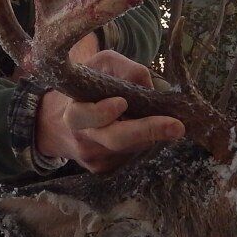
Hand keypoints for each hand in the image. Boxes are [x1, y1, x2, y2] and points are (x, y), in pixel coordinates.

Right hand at [34, 40, 185, 172]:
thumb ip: (123, 68)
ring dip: (150, 133)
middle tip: (176, 127)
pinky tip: (143, 131)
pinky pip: (132, 155)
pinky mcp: (105, 170)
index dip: (102, 112)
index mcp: (72, 112)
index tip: (123, 103)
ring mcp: (94, 158)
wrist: (60, 125)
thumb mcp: (99, 66)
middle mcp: (82, 138)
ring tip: (161, 120)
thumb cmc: (86, 87)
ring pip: (131, 147)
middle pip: (115, 140)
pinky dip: (144, 141)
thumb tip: (148, 86)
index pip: (83, 116)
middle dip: (147, 131)